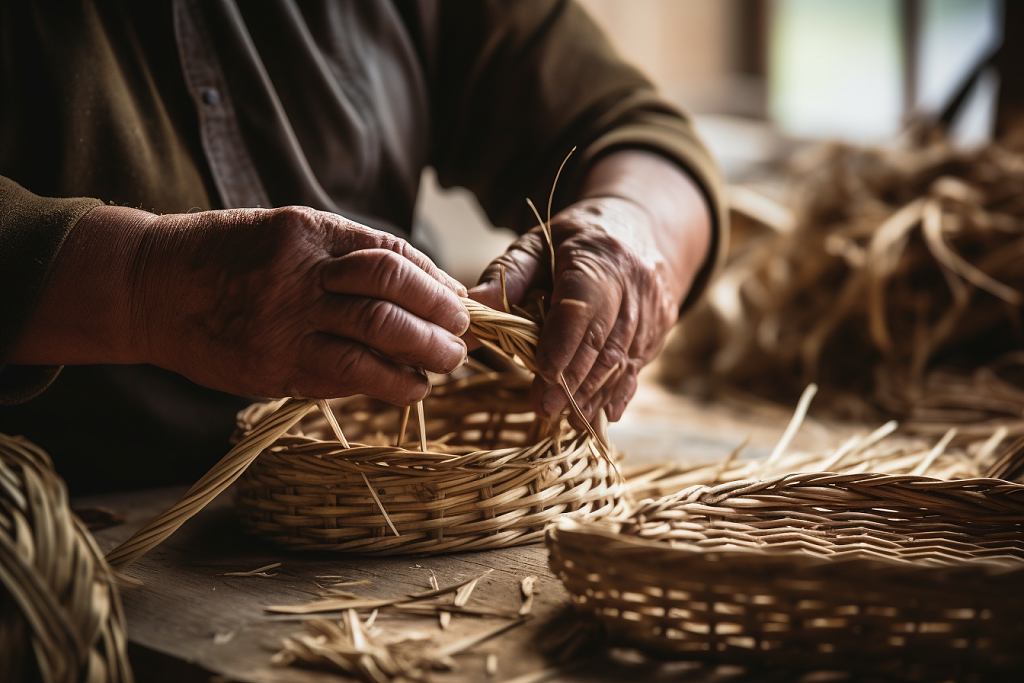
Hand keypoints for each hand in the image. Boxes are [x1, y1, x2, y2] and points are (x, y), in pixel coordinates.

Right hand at [14, 205, 468, 402]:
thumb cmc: (226, 258)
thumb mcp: (286, 234)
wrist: (151, 285)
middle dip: (442, 318)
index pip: (394, 255)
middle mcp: (302, 272)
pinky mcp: (272, 364)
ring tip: (445, 366)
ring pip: (377, 338)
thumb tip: (420, 285)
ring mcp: (286, 319)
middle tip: (462, 337)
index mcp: (310, 231)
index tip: (460, 301)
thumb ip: (345, 256)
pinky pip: (343, 375)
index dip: (437, 282)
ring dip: (424, 356)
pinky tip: (407, 388)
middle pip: (394, 293)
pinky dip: (385, 384)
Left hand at [469, 150, 710, 422]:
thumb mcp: (538, 244)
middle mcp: (634, 284)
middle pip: (604, 341)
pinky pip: (639, 364)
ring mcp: (652, 308)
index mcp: (599, 258)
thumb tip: (472, 306)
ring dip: (595, 392)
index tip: (543, 377)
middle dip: (574, 380)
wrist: (641, 226)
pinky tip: (604, 412)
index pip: (582, 308)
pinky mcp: (661, 326)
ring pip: (624, 359)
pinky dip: (620, 391)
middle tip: (545, 408)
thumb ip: (506, 275)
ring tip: (567, 416)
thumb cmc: (576, 240)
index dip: (564, 346)